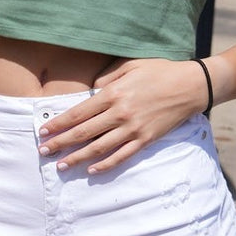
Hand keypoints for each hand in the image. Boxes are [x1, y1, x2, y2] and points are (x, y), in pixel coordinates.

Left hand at [36, 57, 209, 173]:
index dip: (59, 123)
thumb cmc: (160, 71)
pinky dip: (106, 164)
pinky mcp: (146, 139)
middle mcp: (120, 113)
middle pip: (84, 132)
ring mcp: (134, 129)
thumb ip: (107, 77)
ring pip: (99, 148)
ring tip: (61, 166)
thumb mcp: (130, 66)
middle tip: (43, 151)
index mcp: (113, 93)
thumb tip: (90, 90)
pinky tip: (91, 169)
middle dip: (61, 143)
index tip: (43, 131)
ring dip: (77, 158)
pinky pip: (122, 155)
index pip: (79, 112)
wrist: (191, 85)